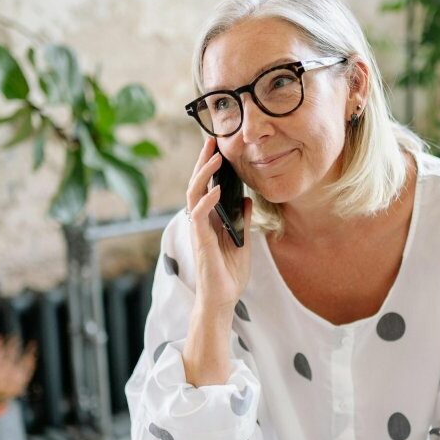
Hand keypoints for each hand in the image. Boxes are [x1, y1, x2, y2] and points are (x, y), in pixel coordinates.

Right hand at [186, 136, 251, 310]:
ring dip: (204, 176)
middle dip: (204, 162)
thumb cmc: (229, 274)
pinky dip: (207, 202)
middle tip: (212, 140)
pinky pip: (199, 217)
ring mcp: (199, 230)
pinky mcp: (200, 241)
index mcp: (210, 220)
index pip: (207, 187)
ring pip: (194, 195)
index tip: (219, 148)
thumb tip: (245, 199)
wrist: (223, 299)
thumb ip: (242, 220)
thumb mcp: (243, 242)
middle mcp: (201, 221)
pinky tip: (215, 191)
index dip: (210, 168)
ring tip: (215, 158)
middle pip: (198, 185)